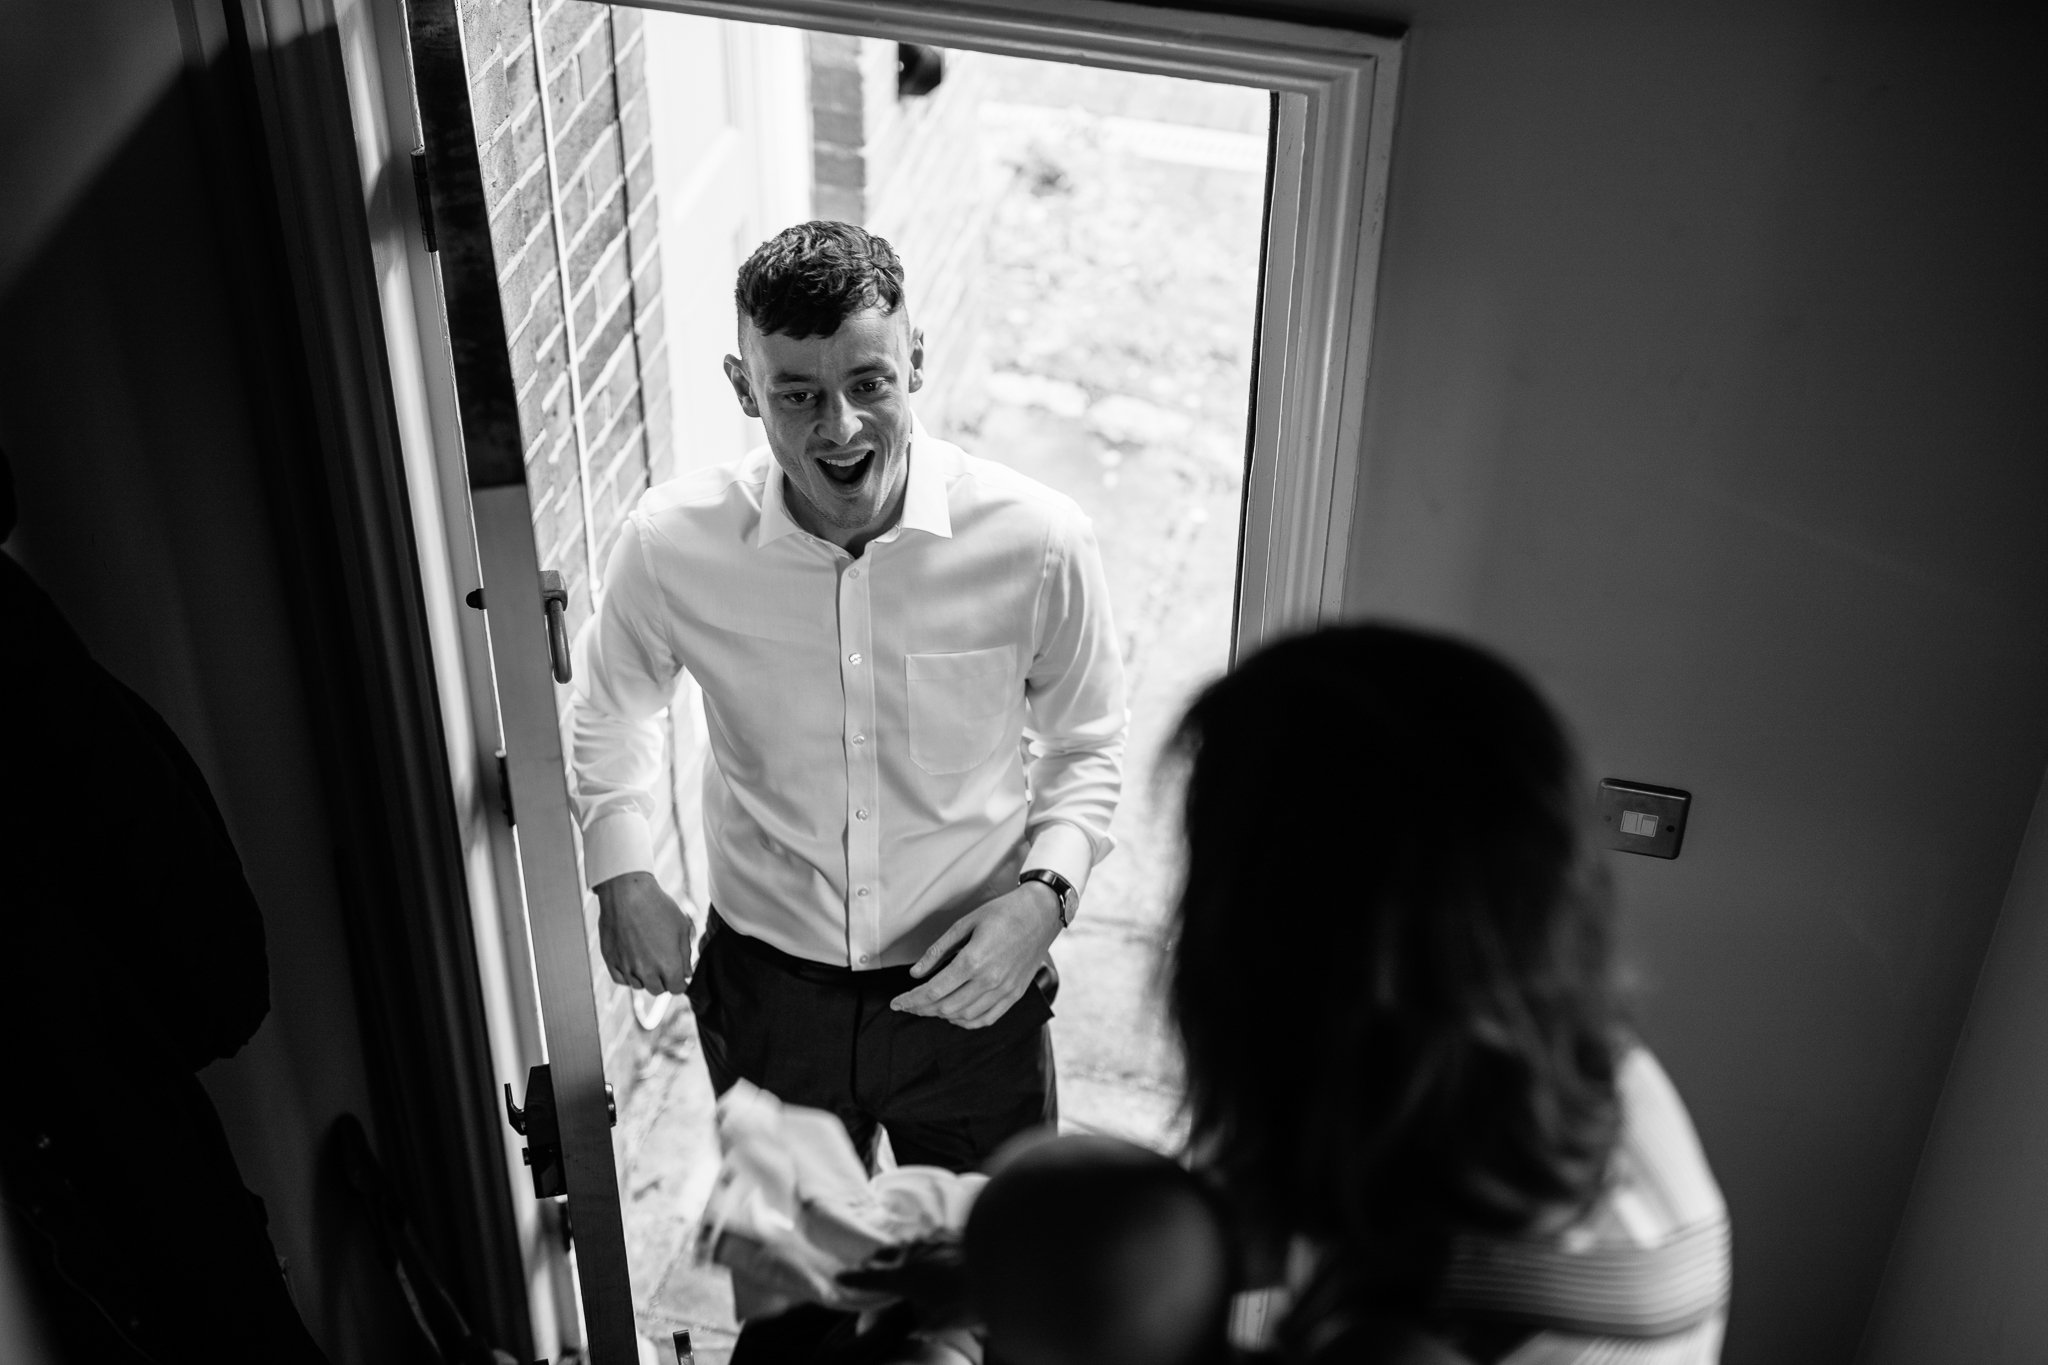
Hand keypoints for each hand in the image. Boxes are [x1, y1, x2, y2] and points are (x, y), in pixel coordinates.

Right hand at [595, 871, 693, 993]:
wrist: (627, 893)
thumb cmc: (658, 907)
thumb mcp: (682, 928)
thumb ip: (685, 955)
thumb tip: (685, 974)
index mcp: (668, 965)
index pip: (677, 988)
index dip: (680, 982)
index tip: (679, 975)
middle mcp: (646, 971)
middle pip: (657, 990)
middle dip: (664, 981)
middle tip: (663, 964)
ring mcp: (626, 967)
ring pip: (639, 985)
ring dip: (645, 977)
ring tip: (647, 956)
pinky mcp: (611, 961)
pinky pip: (621, 979)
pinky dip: (628, 975)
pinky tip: (633, 961)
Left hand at [890, 882, 1061, 1028]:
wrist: (1041, 913)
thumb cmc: (1002, 913)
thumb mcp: (965, 923)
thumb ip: (938, 951)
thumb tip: (915, 974)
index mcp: (973, 960)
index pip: (934, 991)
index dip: (911, 1000)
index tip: (896, 1003)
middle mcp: (990, 980)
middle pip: (946, 1008)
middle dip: (922, 1009)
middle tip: (909, 1004)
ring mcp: (1005, 990)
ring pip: (965, 1017)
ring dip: (942, 1016)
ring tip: (928, 1007)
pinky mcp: (1015, 994)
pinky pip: (987, 1019)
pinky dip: (967, 1022)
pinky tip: (955, 1015)